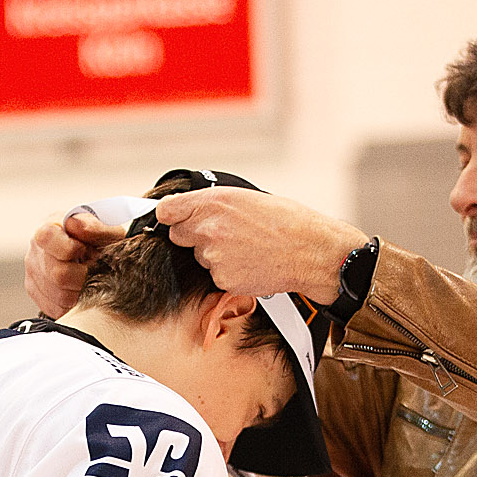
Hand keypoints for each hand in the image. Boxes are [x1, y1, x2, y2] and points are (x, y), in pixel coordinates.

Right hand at [24, 212, 125, 317]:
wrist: (95, 251)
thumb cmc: (100, 238)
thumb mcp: (105, 228)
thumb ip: (94, 227)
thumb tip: (76, 226)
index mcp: (48, 229)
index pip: (47, 238)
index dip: (69, 248)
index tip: (84, 249)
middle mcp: (36, 252)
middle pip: (58, 274)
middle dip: (83, 275)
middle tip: (95, 269)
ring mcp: (34, 275)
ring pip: (60, 296)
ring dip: (81, 291)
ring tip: (89, 278)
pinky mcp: (38, 295)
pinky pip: (59, 309)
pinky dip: (76, 303)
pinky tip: (81, 290)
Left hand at [155, 187, 366, 302]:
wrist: (309, 251)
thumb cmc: (286, 222)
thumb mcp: (247, 198)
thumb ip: (215, 204)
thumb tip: (194, 210)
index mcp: (213, 202)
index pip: (167, 211)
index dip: (173, 215)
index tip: (176, 218)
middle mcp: (208, 228)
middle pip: (179, 236)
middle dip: (195, 236)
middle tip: (225, 235)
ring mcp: (213, 256)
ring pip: (200, 257)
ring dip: (217, 255)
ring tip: (248, 248)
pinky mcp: (223, 279)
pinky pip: (216, 276)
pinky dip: (230, 273)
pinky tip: (251, 263)